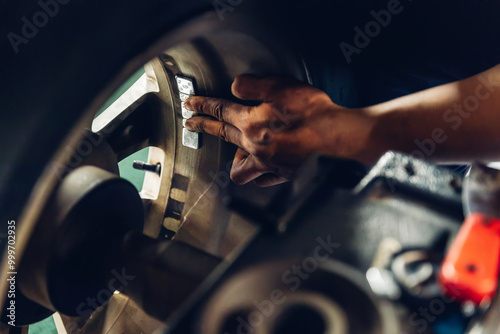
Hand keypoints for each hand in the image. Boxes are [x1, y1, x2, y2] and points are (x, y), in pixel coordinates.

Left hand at [184, 75, 374, 186]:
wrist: (336, 136)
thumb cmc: (312, 113)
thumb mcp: (281, 87)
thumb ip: (254, 85)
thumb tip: (235, 85)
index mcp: (251, 123)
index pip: (220, 111)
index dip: (202, 106)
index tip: (190, 104)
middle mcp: (254, 145)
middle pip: (222, 134)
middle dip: (204, 125)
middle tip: (193, 122)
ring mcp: (267, 163)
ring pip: (238, 168)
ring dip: (233, 158)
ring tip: (236, 150)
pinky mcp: (282, 174)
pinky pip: (262, 179)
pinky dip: (258, 174)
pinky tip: (261, 168)